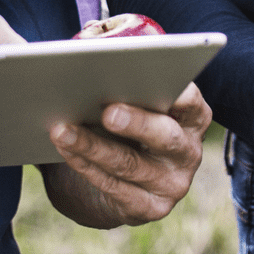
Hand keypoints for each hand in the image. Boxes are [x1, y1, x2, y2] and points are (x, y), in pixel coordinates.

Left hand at [46, 83, 211, 225]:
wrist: (114, 177)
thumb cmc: (122, 122)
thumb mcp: (128, 97)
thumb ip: (119, 74)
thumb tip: (90, 46)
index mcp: (192, 116)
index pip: (190, 101)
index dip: (176, 91)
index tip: (152, 77)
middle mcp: (189, 151)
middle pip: (165, 137)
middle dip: (136, 122)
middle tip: (107, 110)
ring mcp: (172, 184)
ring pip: (131, 165)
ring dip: (92, 146)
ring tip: (62, 128)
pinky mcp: (149, 208)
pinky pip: (114, 188)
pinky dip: (85, 166)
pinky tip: (64, 149)